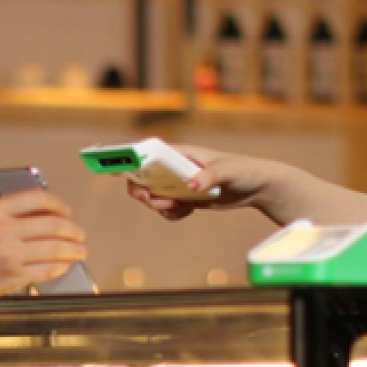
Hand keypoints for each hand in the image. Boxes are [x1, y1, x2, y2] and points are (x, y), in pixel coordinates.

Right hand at [0, 189, 86, 317]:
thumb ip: (6, 214)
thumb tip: (39, 216)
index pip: (37, 199)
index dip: (57, 204)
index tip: (65, 210)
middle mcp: (5, 230)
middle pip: (53, 225)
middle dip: (73, 229)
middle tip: (79, 232)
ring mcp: (12, 254)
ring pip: (55, 248)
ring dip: (74, 249)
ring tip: (80, 250)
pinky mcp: (14, 276)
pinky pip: (47, 269)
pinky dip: (61, 266)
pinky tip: (65, 264)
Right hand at [127, 144, 284, 219]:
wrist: (257, 187)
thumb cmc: (244, 169)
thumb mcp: (229, 171)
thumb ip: (209, 176)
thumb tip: (190, 186)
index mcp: (180, 153)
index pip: (147, 152)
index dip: (126, 158)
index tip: (110, 167)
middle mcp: (175, 167)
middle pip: (142, 178)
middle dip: (141, 191)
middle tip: (151, 200)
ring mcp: (178, 183)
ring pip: (152, 196)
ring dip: (159, 206)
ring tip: (180, 208)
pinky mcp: (185, 199)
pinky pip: (167, 210)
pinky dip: (172, 215)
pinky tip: (188, 213)